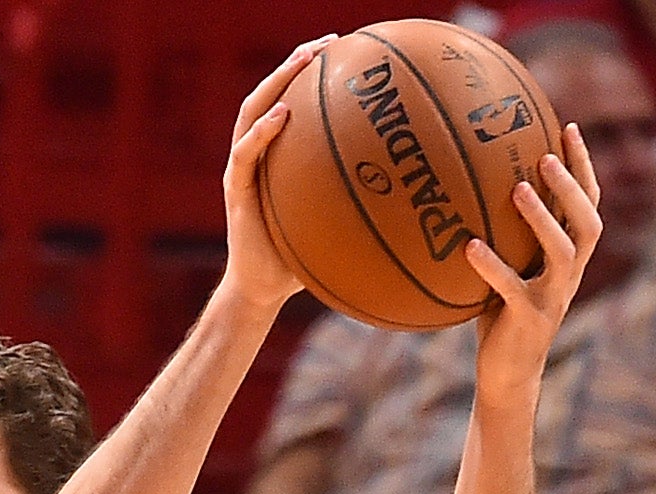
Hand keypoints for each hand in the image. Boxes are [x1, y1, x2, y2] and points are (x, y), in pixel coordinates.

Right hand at [217, 36, 336, 315]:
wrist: (264, 288)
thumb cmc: (303, 257)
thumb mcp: (336, 220)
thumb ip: (360, 199)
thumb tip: (418, 191)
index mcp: (278, 156)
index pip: (291, 101)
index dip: (312, 74)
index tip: (345, 51)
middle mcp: (258, 154)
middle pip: (272, 93)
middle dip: (297, 63)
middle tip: (328, 43)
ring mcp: (243, 169)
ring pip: (253, 111)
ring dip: (277, 81)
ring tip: (303, 60)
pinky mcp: (236, 189)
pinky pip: (247, 152)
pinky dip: (263, 130)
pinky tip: (283, 113)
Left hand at [467, 126, 603, 396]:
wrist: (508, 374)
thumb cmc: (501, 318)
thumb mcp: (506, 271)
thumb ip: (501, 237)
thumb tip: (463, 193)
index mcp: (569, 258)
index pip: (588, 204)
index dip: (583, 167)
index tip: (569, 127)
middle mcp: (569, 274)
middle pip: (587, 221)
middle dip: (572, 186)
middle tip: (546, 156)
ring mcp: (553, 297)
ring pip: (561, 251)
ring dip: (542, 217)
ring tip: (518, 189)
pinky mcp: (528, 319)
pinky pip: (511, 288)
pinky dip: (492, 267)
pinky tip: (471, 246)